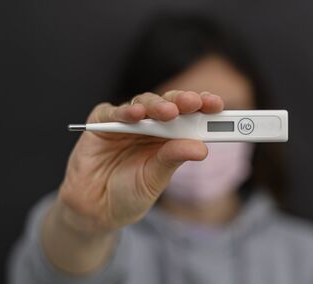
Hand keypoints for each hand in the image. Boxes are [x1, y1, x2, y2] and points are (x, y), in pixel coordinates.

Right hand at [57, 90, 223, 232]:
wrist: (96, 210)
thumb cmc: (129, 194)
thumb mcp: (155, 179)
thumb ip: (173, 159)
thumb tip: (202, 148)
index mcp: (169, 138)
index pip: (189, 116)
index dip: (202, 108)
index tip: (216, 105)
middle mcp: (150, 126)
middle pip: (169, 104)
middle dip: (182, 102)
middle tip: (194, 103)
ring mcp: (126, 123)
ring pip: (144, 103)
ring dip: (157, 105)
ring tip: (168, 112)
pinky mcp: (101, 124)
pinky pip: (112, 112)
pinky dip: (124, 112)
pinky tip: (135, 115)